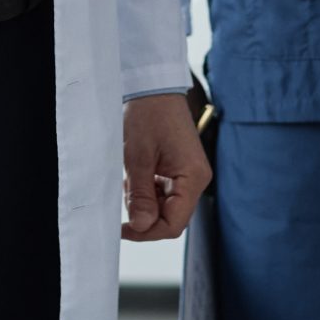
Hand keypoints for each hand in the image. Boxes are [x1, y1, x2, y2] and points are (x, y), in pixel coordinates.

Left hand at [121, 92, 211, 239]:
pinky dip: (146, 188)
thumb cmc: (147, 115)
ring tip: (129, 176)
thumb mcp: (137, 158)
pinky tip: (135, 172)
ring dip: (143, 199)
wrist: (152, 87)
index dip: (148, 232)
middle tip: (123, 196)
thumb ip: (140, 196)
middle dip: (144, 213)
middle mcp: (196, 179)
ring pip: (165, 206)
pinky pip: (163, 192)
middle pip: (171, 217)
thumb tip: (141, 227)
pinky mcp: (179, 169)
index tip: (123, 228)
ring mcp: (189, 174)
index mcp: (193, 177)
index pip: (174, 224)